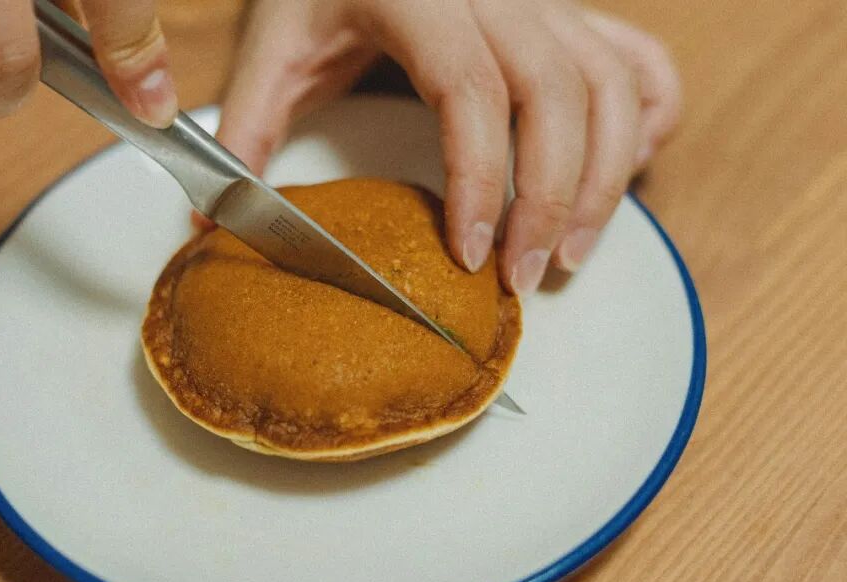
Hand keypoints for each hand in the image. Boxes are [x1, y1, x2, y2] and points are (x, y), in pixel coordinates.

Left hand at [217, 0, 681, 292]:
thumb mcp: (275, 47)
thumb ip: (244, 129)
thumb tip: (208, 219)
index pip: (474, 90)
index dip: (483, 180)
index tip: (472, 256)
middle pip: (560, 95)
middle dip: (553, 199)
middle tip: (525, 280)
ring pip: (611, 84)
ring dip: (606, 176)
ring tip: (571, 253)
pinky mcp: (569, 12)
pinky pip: (638, 60)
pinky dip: (647, 118)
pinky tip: (623, 171)